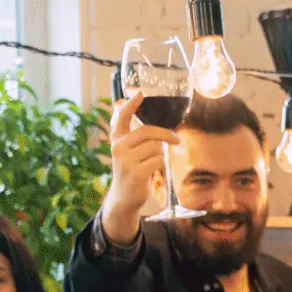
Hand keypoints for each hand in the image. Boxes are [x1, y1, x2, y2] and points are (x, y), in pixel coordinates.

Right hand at [102, 92, 176, 243]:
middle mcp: (119, 148)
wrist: (124, 198)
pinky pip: (158, 160)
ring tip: (158, 162)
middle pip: (146, 131)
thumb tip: (132, 111)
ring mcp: (127, 161)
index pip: (121, 117)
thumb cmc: (130, 171)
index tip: (140, 93)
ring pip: (155, 147)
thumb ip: (130, 134)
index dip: (131, 104)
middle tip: (175, 139)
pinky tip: (158, 170)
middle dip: (165, 134)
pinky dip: (162, 164)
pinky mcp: (137, 173)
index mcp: (116, 139)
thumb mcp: (125, 151)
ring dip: (162, 154)